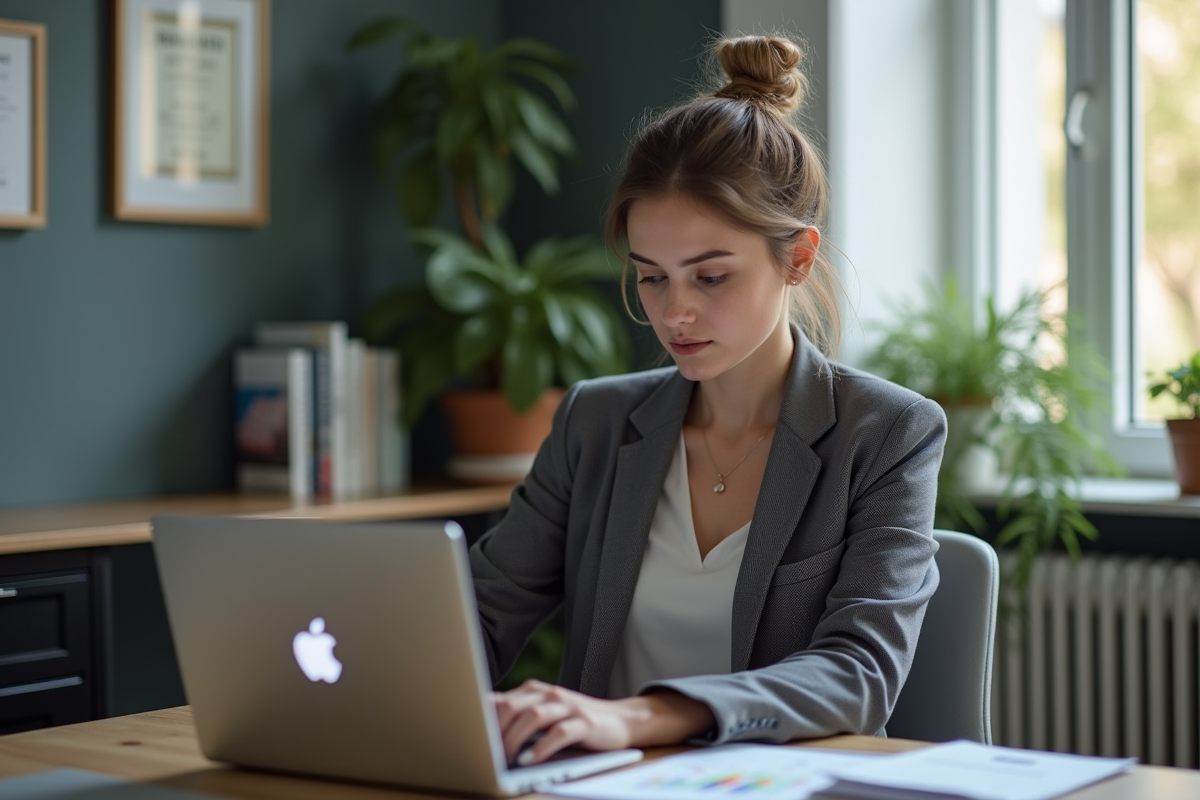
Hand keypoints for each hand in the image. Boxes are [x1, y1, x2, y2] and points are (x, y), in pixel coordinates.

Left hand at [492, 680, 715, 764]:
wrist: (621, 720)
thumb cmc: (575, 723)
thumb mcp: (544, 717)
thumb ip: (517, 719)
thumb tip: (480, 732)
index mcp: (533, 691)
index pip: (499, 700)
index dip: (480, 719)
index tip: (465, 739)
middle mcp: (548, 694)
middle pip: (511, 707)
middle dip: (494, 732)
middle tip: (484, 754)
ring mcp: (567, 706)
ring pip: (533, 716)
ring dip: (514, 740)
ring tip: (504, 759)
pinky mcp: (584, 723)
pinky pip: (558, 733)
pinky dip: (541, 748)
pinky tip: (529, 761)